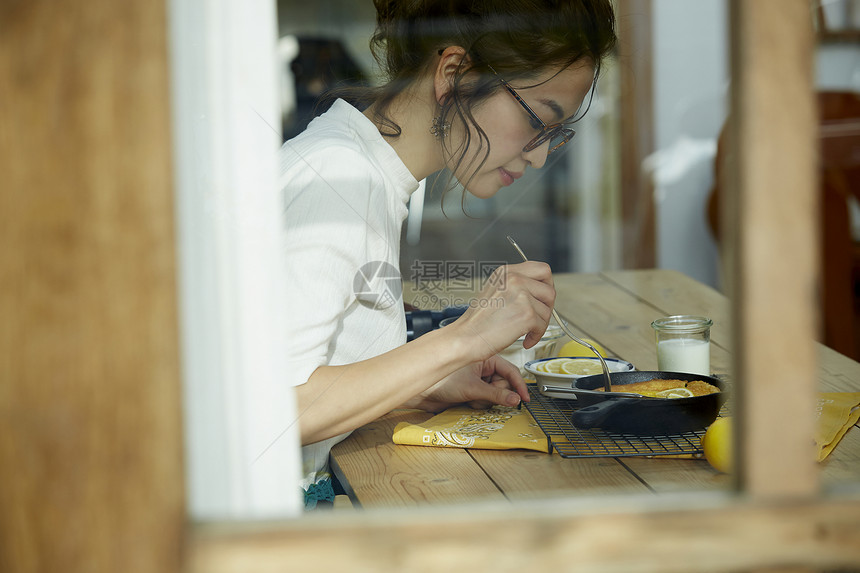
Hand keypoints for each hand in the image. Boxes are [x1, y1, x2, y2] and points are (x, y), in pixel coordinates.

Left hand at [404, 355, 529, 412]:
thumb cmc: (440, 381)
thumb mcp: (473, 388)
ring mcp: (477, 379)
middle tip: (486, 396)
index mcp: (485, 357)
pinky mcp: (472, 390)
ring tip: (472, 398)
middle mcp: (482, 367)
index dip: (519, 385)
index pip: (510, 371)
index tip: (525, 397)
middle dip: (497, 394)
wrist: (422, 393)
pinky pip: (485, 400)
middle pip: (504, 385)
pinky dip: (479, 404)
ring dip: (486, 400)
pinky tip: (468, 402)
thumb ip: (496, 395)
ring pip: (495, 395)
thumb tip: (515, 400)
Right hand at [449, 262, 555, 361]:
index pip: (542, 269)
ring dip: (540, 324)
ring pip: (547, 310)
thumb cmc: (477, 321)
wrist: (466, 338)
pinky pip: (543, 326)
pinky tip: (525, 339)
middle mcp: (514, 279)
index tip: (542, 298)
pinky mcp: (527, 314)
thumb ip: (516, 286)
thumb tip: (539, 291)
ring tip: (526, 331)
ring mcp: (522, 295)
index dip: (547, 285)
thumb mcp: (495, 291)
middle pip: (549, 289)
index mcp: (507, 272)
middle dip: (547, 306)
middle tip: (539, 316)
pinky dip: (536, 336)